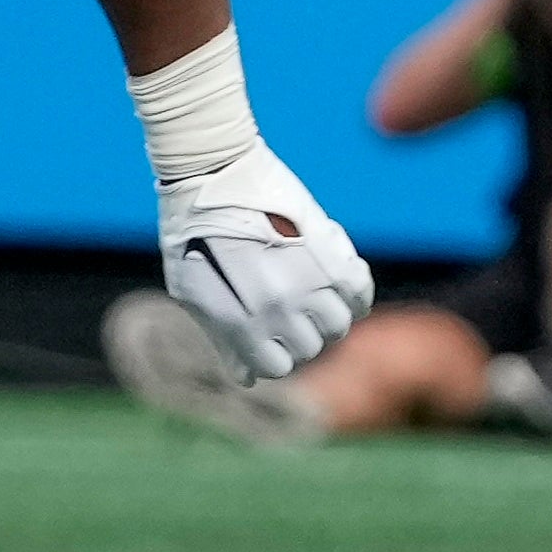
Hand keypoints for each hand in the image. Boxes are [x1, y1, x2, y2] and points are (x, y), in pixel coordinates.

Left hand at [158, 140, 373, 379]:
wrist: (211, 173)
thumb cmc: (190, 233)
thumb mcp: (190, 290)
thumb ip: (220, 335)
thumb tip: (246, 378)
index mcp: (240, 321)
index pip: (277, 368)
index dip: (272, 356)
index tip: (268, 341)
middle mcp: (280, 306)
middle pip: (311, 347)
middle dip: (298, 336)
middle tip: (285, 313)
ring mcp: (309, 279)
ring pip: (339, 324)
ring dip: (326, 315)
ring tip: (307, 295)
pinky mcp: (332, 250)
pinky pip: (361, 290)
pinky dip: (353, 293)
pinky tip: (333, 283)